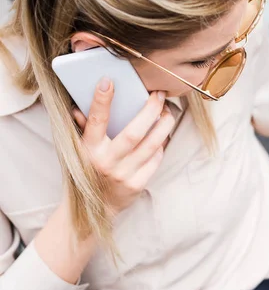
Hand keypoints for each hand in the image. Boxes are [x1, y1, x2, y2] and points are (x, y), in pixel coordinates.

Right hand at [72, 77, 174, 215]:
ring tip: (168, 112)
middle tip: (159, 94)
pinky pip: (156, 159)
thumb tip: (80, 106)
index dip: (101, 101)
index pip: (95, 121)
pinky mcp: (137, 184)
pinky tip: (163, 134)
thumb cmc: (90, 171)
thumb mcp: (81, 151)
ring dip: (164, 125)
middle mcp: (106, 162)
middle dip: (150, 110)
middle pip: (133, 133)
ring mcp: (123, 175)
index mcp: (89, 149)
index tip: (108, 81)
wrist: (94, 208)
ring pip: (152, 145)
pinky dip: (162, 145)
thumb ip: (84, 129)